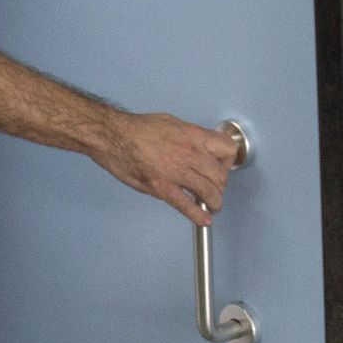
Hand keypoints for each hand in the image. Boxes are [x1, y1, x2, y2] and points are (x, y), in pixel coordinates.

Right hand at [95, 112, 240, 226]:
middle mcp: (189, 153)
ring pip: (209, 192)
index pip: (227, 150)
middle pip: (220, 176)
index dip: (228, 161)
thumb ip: (189, 138)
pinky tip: (203, 219)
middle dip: (220, 186)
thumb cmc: (137, 129)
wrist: (113, 136)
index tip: (224, 167)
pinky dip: (198, 216)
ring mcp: (176, 171)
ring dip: (214, 203)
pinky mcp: (162, 187)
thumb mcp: (172, 123)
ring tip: (212, 206)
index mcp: (193, 136)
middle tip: (215, 189)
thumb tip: (198, 148)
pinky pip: (187, 206)